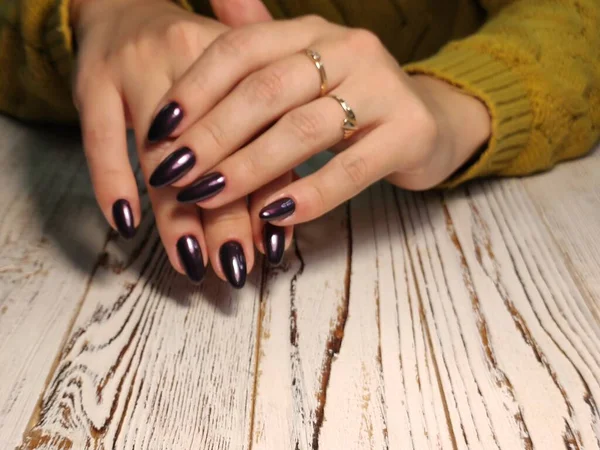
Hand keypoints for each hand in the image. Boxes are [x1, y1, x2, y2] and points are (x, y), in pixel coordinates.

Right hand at [71, 0, 289, 285]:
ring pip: (160, 154)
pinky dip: (112, 183)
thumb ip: (264, 136)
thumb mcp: (238, 82)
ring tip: (192, 262)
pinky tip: (126, 224)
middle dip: (226, 218)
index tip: (270, 249)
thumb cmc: (197, 63)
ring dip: (176, 215)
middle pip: (214, 152)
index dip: (266, 198)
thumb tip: (282, 213)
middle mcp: (193, 61)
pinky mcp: (94, 82)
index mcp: (240, 63)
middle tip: (235, 268)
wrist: (127, 8)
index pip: (260, 141)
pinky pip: (101, 140)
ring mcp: (138, 70)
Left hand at [146, 15, 490, 225]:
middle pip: (267, 89)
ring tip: (207, 195)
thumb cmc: (352, 101)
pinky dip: (310, 194)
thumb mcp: (305, 69)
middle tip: (172, 173)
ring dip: (249, 167)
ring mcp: (384, 88)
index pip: (241, 49)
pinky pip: (352, 168)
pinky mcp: (410, 133)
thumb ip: (261, 44)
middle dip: (213, 134)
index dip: (195, 88)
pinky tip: (274, 216)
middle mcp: (348, 49)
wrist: (428, 120)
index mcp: (311, 31)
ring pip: (304, 129)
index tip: (158, 129)